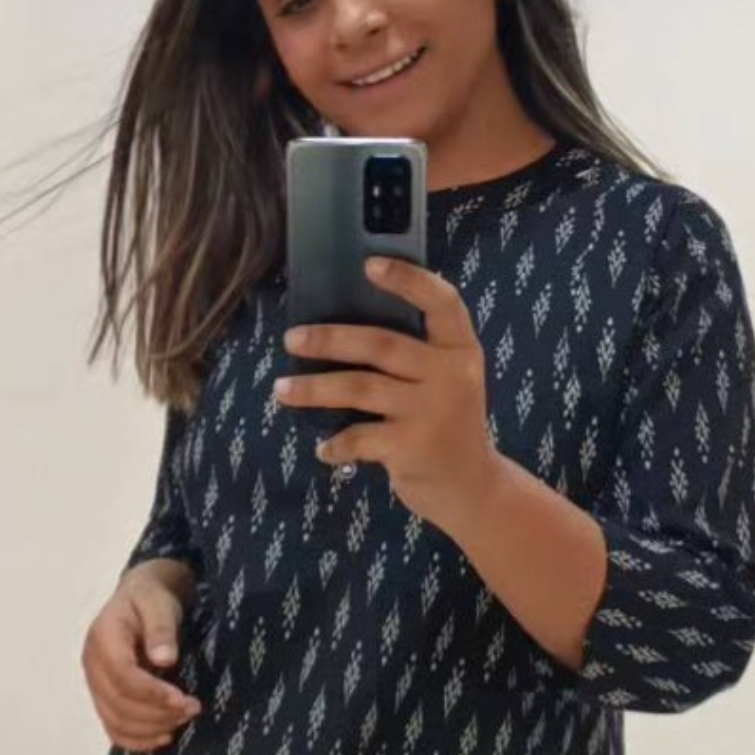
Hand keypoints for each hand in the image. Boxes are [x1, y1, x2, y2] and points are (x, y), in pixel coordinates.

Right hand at [83, 563, 202, 752]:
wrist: (140, 598)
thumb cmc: (151, 599)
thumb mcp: (159, 603)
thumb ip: (161, 629)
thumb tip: (165, 659)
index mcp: (103, 639)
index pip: (123, 677)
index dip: (153, 694)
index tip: (184, 700)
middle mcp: (92, 665)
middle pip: (119, 704)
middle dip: (158, 714)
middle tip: (193, 709)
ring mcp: (95, 684)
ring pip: (116, 722)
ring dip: (151, 729)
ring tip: (183, 720)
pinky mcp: (103, 698)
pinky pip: (114, 729)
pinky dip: (138, 740)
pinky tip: (164, 737)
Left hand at [276, 257, 501, 534]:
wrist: (473, 489)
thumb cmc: (447, 425)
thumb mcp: (447, 382)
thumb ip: (416, 356)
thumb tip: (341, 330)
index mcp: (460, 350)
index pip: (442, 302)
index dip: (407, 280)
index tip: (368, 265)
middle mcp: (450, 376)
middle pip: (381, 345)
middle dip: (329, 339)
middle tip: (292, 338)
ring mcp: (430, 413)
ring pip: (359, 388)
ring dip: (314, 389)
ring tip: (281, 389)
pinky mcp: (411, 448)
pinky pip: (358, 437)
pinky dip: (335, 443)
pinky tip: (321, 447)